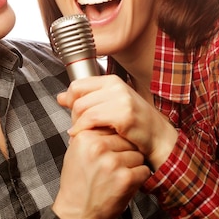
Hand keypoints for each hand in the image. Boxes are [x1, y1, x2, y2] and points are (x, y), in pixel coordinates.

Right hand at [53, 128, 150, 218]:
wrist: (76, 212)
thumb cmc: (78, 181)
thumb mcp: (77, 151)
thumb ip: (92, 132)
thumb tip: (110, 117)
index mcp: (85, 136)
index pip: (112, 127)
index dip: (114, 142)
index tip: (107, 152)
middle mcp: (98, 147)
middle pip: (127, 139)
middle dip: (124, 152)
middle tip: (111, 167)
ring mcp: (112, 162)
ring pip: (138, 154)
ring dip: (132, 166)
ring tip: (115, 176)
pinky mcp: (125, 178)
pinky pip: (144, 170)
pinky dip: (138, 178)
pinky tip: (122, 184)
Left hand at [57, 75, 177, 169]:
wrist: (158, 137)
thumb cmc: (136, 124)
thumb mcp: (111, 106)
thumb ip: (88, 99)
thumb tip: (60, 97)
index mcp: (113, 81)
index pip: (78, 84)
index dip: (69, 99)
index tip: (71, 112)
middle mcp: (117, 86)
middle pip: (77, 98)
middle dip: (72, 115)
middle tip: (77, 127)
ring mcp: (121, 99)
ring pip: (82, 108)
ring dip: (77, 124)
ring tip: (80, 133)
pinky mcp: (123, 114)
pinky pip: (91, 119)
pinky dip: (82, 129)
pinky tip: (83, 136)